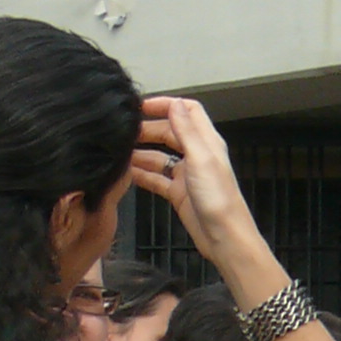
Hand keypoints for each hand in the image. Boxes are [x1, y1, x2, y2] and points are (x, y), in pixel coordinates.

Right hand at [127, 96, 275, 276]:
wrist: (224, 237)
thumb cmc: (218, 198)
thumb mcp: (201, 159)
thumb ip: (187, 131)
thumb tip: (175, 103)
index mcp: (207, 142)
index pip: (188, 112)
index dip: (166, 104)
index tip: (139, 106)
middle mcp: (197, 155)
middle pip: (169, 132)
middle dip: (146, 129)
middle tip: (121, 131)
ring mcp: (186, 174)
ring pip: (158, 156)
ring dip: (139, 152)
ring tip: (116, 150)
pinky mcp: (178, 192)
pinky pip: (155, 178)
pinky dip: (140, 174)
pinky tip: (123, 172)